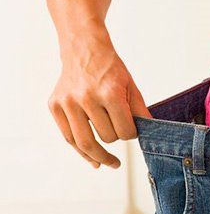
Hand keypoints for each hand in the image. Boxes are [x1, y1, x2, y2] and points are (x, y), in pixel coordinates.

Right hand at [48, 29, 151, 168]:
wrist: (84, 50)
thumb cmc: (110, 69)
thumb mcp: (131, 86)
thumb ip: (140, 111)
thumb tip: (151, 132)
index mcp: (109, 93)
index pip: (125, 131)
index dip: (132, 134)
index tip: (133, 131)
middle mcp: (86, 98)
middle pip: (107, 137)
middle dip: (116, 139)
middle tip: (120, 134)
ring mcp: (67, 102)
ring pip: (85, 143)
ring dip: (99, 156)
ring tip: (109, 163)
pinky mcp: (54, 106)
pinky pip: (69, 137)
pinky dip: (81, 151)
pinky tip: (93, 160)